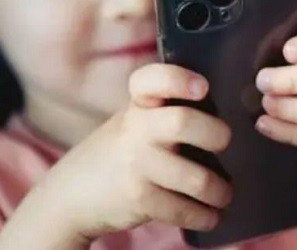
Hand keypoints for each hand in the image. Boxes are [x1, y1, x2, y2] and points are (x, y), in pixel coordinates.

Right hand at [30, 64, 232, 240]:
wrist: (70, 196)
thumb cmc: (119, 153)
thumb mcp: (134, 123)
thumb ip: (166, 113)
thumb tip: (226, 120)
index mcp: (138, 105)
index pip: (150, 80)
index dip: (177, 79)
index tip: (202, 87)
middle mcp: (136, 130)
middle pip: (182, 122)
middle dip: (215, 134)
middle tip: (224, 143)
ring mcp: (136, 164)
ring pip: (194, 177)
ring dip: (218, 190)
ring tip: (225, 194)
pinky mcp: (138, 198)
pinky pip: (182, 209)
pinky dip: (203, 216)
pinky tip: (210, 216)